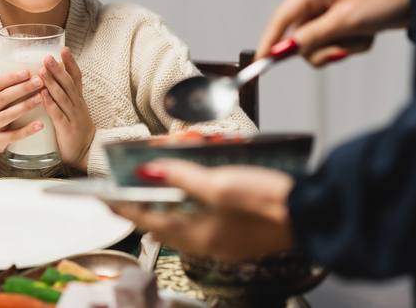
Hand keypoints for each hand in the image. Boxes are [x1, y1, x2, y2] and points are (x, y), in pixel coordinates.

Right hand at [0, 69, 45, 163]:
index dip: (11, 77)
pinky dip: (27, 130)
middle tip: (39, 81)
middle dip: (23, 88)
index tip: (27, 71)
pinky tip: (40, 125)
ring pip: (9, 115)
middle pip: (4, 97)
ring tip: (41, 98)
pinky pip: (14, 135)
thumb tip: (37, 69)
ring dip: (26, 106)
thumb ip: (10, 86)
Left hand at [38, 47, 95, 171]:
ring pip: (63, 97)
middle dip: (58, 69)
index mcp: (78, 99)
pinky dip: (50, 104)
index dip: (70, 63)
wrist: (87, 153)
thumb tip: (48, 80)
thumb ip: (63, 96)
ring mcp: (73, 117)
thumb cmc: (76, 131)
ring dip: (52, 83)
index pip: (76, 77)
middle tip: (47, 57)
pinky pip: (58, 115)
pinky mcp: (67, 130)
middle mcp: (77, 105)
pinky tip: (42, 95)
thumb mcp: (74, 110)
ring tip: (41, 72)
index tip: (63, 48)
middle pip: (69, 84)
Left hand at [113, 160, 293, 262]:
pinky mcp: (238, 233)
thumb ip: (182, 177)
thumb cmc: (269, 202)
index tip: (104, 197)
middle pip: (163, 224)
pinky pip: (203, 220)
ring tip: (159, 185)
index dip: (123, 206)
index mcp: (198, 235)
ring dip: (169, 202)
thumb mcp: (218, 183)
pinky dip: (192, 204)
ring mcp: (223, 241)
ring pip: (182, 222)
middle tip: (130, 189)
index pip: (147, 220)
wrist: (311, 214)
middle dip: (145, 204)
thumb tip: (151, 172)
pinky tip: (194, 191)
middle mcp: (207, 244)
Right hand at [256, 0, 411, 66]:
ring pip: (316, 44)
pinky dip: (349, 46)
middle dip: (321, 48)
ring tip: (360, 38)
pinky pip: (332, 43)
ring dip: (338, 48)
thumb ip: (312, 36)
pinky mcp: (340, 22)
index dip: (268, 41)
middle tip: (341, 51)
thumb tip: (284, 50)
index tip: (260, 62)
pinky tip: (366, 35)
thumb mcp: (346, 20)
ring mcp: (329, 11)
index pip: (281, 18)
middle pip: (299, 36)